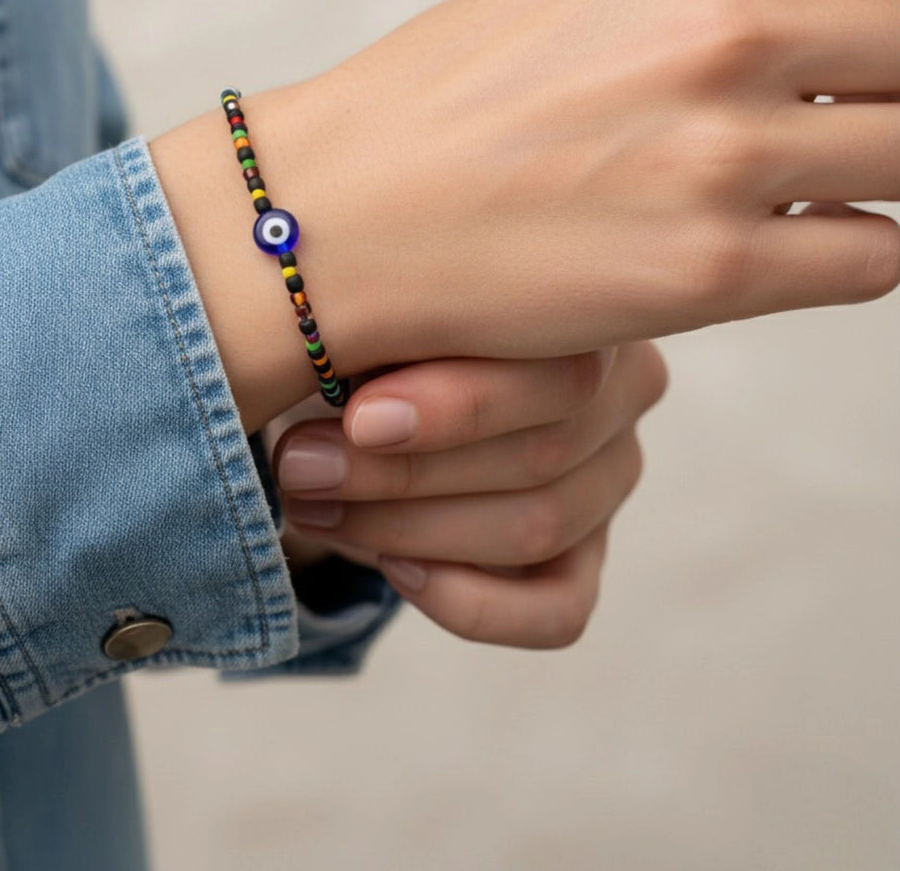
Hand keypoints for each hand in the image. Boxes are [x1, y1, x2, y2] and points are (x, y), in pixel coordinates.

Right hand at [152, 0, 899, 432]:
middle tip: (858, 125)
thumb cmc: (438, 106)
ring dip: (881, 175)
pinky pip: (875, 258)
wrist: (333, 217)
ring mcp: (721, 155)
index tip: (888, 44)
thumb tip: (826, 29)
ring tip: (812, 187)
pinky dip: (850, 252)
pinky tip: (778, 250)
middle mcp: (721, 29)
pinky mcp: (707, 271)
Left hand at [268, 342, 666, 647]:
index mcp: (588, 313)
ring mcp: (610, 478)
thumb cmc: (375, 336)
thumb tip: (365, 409)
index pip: (561, 372)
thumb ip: (396, 335)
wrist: (360, 390)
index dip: (461, 408)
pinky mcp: (586, 558)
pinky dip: (471, 604)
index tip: (358, 421)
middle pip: (543, 454)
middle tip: (303, 469)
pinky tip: (396, 569)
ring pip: (538, 528)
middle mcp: (622, 390)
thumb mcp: (381, 315)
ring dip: (407, 529)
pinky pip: (558, 613)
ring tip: (314, 507)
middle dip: (404, 474)